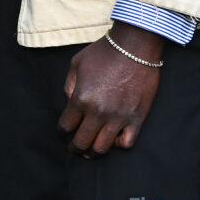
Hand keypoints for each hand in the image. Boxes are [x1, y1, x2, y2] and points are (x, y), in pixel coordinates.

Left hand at [58, 24, 162, 154]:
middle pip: (82, 142)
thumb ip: (69, 86)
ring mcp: (119, 118)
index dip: (62, 132)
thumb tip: (70, 102)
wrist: (134, 48)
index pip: (66, 126)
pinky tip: (113, 139)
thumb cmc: (103, 53)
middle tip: (73, 148)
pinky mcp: (137, 118)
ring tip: (90, 150)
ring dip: (94, 151)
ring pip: (103, 147)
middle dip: (74, 147)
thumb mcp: (76, 65)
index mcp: (81, 99)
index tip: (63, 132)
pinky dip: (118, 145)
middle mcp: (99, 113)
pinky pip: (127, 143)